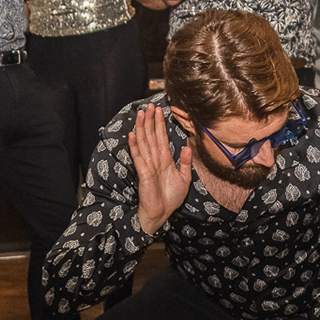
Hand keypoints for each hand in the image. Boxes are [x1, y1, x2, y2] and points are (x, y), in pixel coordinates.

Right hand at [129, 103, 192, 234]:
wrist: (162, 213)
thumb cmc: (170, 198)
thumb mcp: (184, 179)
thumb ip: (185, 163)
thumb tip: (187, 148)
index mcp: (165, 160)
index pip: (162, 138)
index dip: (160, 124)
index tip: (159, 110)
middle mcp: (155, 160)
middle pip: (151, 136)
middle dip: (150, 121)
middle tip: (149, 106)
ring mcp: (148, 165)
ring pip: (144, 142)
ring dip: (142, 128)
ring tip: (140, 114)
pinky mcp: (143, 173)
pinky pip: (138, 157)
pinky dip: (135, 146)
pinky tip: (132, 135)